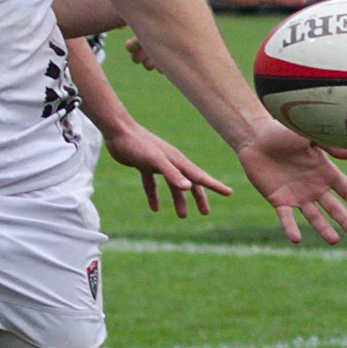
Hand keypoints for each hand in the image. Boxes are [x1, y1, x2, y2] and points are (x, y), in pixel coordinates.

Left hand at [104, 116, 234, 215]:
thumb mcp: (155, 161)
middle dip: (199, 197)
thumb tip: (189, 188)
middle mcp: (171, 162)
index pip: (199, 177)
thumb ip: (172, 174)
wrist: (117, 131)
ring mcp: (158, 163)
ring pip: (173, 185)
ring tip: (182, 216)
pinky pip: (153, 183)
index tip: (229, 193)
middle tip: (205, 212)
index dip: (214, 185)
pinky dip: (154, 195)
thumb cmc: (137, 145)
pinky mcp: (144, 165)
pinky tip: (154, 208)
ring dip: (178, 200)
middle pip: (190, 182)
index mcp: (177, 161)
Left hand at [236, 121, 346, 245]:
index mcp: (326, 172)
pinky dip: (290, 228)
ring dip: (324, 229)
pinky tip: (296, 239)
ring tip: (334, 241)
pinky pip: (286, 217)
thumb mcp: (309, 136)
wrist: (255, 137)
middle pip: (335, 209)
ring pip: (315, 217)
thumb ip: (329, 145)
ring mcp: (298, 196)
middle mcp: (315, 188)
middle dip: (346, 222)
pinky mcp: (279, 201)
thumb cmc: (284, 132)